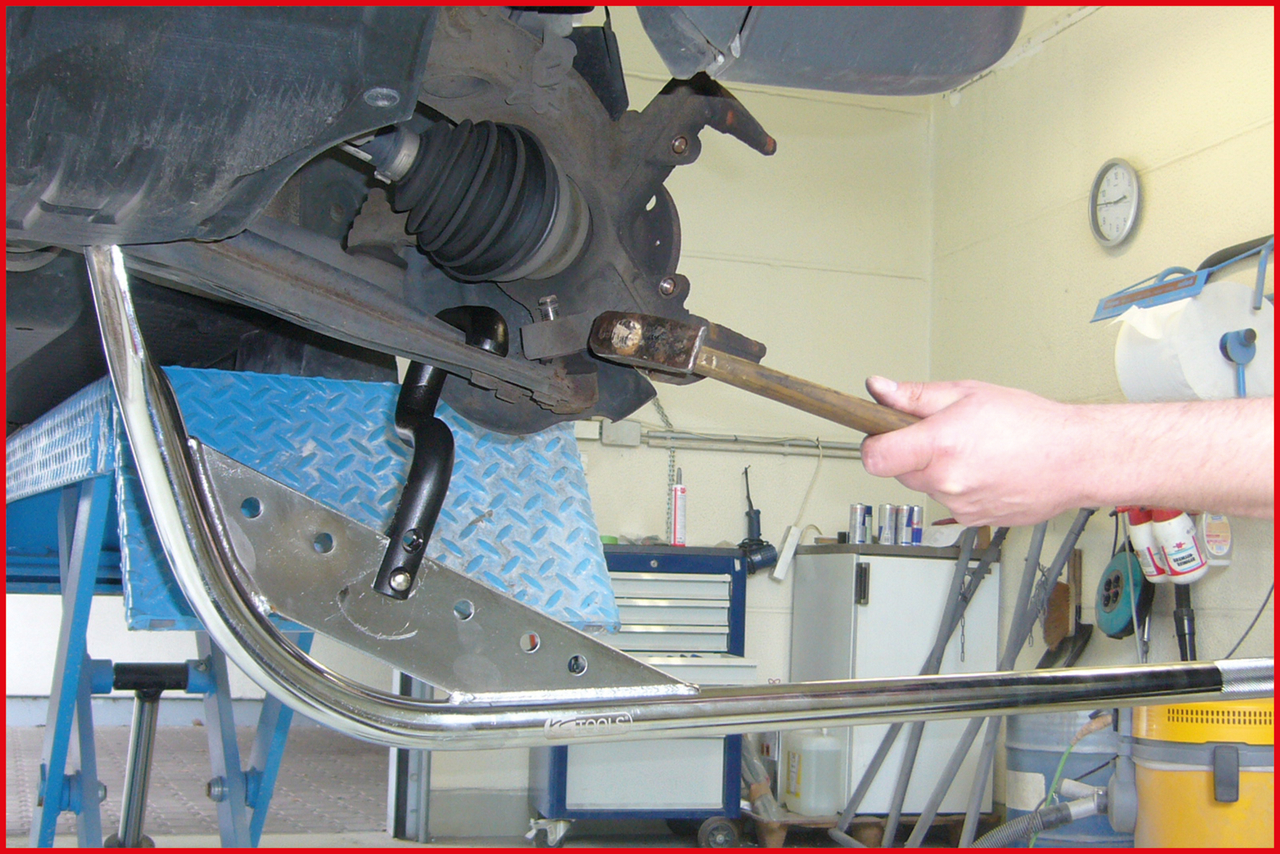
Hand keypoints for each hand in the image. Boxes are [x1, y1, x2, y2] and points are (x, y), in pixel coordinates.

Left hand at [859, 377, 1089, 526]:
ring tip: (974, 450)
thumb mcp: (968, 394)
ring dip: (937, 471)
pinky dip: (959, 487)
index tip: (880, 434)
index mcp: (939, 446)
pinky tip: (986, 470)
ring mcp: (959, 506)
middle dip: (911, 453)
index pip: (874, 458)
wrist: (1076, 459)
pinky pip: (950, 502)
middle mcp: (946, 482)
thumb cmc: (1031, 424)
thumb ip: (916, 396)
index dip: (872, 444)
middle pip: (898, 472)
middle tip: (943, 433)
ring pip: (926, 487)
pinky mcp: (974, 520)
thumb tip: (879, 390)